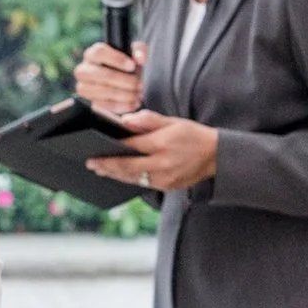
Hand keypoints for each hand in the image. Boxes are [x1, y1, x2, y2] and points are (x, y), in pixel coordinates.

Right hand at [72, 37, 142, 117]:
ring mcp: (85, 88)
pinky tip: (135, 103)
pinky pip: (105, 106)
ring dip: (124, 95)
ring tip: (139, 94)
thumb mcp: (135, 51)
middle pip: (100, 75)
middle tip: (140, 83)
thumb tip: (140, 59)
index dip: (116, 59)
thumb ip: (139, 51)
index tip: (132, 66)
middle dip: (124, 81)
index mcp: (92, 54)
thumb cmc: (128, 61)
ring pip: (102, 92)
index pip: (99, 53)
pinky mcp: (91, 102)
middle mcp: (83, 70)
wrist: (125, 79)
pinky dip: (122, 106)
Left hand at [89, 108, 218, 192]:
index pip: (130, 147)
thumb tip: (124, 121)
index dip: (111, 150)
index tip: (94, 151)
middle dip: (107, 166)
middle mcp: (163, 163)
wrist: (216, 155)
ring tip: (100, 170)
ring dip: (115, 175)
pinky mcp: (168, 187)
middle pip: (127, 167)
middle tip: (91, 164)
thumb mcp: (172, 121)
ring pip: (133, 178)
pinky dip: (129, 179)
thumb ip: (148, 120)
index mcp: (162, 143)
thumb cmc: (191, 134)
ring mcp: (165, 178)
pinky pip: (143, 184)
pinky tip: (119, 175)